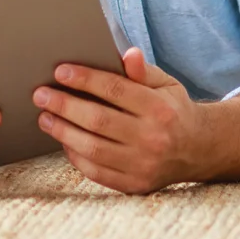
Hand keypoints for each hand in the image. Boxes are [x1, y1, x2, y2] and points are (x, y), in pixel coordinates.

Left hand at [34, 48, 204, 193]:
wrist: (198, 150)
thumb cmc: (173, 110)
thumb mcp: (166, 84)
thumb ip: (143, 71)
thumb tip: (128, 54)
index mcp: (160, 109)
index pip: (115, 89)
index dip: (85, 79)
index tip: (60, 71)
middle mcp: (152, 138)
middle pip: (98, 120)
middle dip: (64, 105)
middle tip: (41, 94)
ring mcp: (143, 165)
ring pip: (93, 148)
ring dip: (63, 131)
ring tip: (44, 117)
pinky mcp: (134, 185)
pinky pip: (96, 171)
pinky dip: (75, 156)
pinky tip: (63, 140)